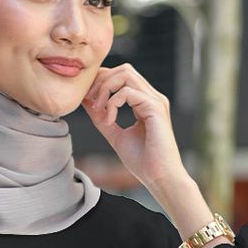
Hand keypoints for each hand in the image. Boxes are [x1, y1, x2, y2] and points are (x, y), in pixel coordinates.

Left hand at [80, 62, 183, 188]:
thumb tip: (87, 101)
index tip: (88, 100)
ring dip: (106, 88)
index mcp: (145, 102)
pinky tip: (109, 120)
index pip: (122, 76)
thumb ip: (102, 117)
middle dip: (102, 80)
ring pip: (126, 74)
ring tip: (98, 110)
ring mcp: (155, 100)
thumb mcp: (115, 135)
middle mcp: (152, 97)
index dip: (102, 81)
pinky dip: (112, 103)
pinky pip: (128, 92)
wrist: (160, 177)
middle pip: (123, 69)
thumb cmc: (142, 161)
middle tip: (90, 101)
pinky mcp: (155, 108)